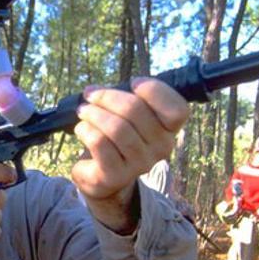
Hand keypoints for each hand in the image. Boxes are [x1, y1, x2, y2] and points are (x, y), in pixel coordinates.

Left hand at [72, 77, 188, 231]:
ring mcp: (140, 164)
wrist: (104, 176)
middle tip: (91, 95)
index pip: (177, 109)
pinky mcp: (116, 175)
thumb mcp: (128, 116)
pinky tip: (82, 128)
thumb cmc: (117, 137)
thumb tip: (97, 91)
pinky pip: (100, 143)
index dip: (155, 90)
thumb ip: (125, 99)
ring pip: (116, 128)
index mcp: (169, 130)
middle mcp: (161, 148)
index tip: (133, 83)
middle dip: (108, 97)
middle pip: (136, 110)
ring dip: (94, 113)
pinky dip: (86, 130)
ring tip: (83, 111)